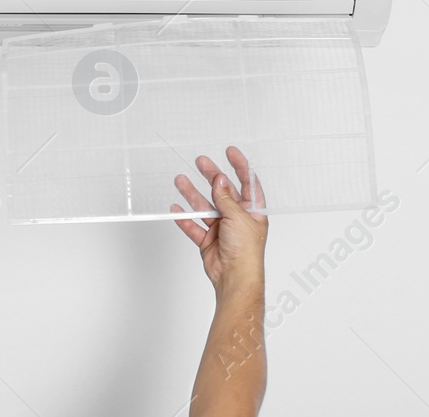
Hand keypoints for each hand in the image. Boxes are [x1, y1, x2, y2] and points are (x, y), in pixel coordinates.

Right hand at [171, 146, 267, 295]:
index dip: (240, 166)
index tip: (230, 152)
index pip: (247, 182)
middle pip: (222, 191)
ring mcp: (222, 229)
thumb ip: (225, 198)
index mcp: (252, 211)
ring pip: (205, 207)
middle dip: (211, 176)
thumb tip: (219, 180)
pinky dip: (185, 218)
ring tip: (180, 181)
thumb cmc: (247, 252)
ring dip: (193, 194)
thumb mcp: (238, 218)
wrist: (235, 278)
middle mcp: (237, 218)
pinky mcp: (209, 240)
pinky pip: (194, 226)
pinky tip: (176, 209)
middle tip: (200, 162)